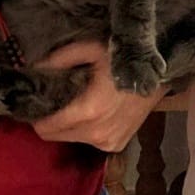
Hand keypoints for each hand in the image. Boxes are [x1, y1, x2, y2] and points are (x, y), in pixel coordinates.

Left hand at [29, 40, 165, 151]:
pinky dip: (84, 129)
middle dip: (48, 120)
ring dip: (67, 125)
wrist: (160, 72)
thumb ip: (59, 59)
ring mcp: (108, 142)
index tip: (33, 101)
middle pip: (55, 136)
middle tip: (51, 100)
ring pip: (71, 138)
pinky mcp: (117, 145)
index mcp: (88, 111)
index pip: (46, 127)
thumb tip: (33, 69)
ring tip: (72, 103)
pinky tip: (91, 111)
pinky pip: (88, 140)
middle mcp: (96, 133)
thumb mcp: (91, 50)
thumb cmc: (125, 58)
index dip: (35, 115)